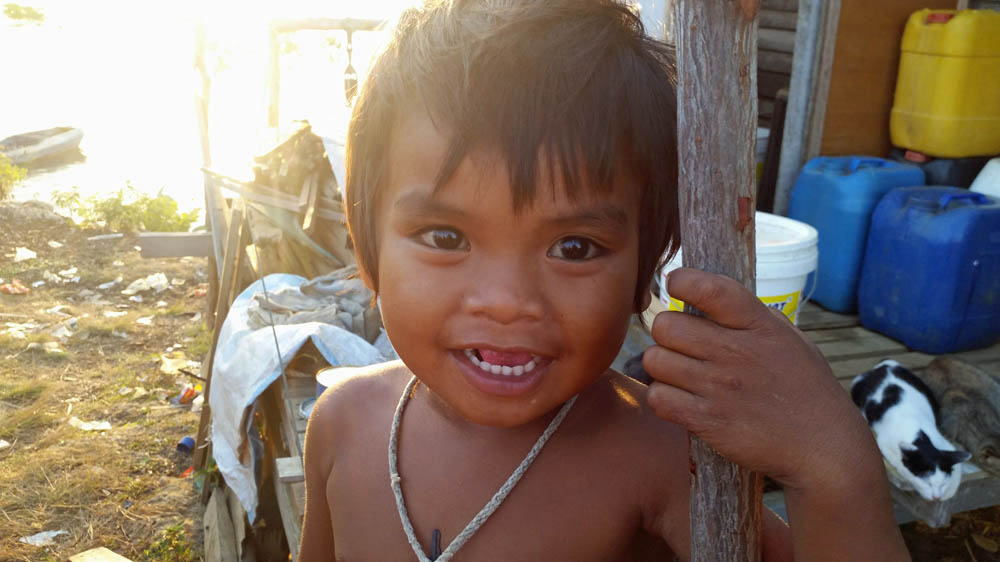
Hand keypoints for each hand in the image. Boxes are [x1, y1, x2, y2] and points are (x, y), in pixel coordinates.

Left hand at [643, 268, 876, 490]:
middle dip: (666, 333)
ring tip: (681, 376)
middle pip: (665, 325)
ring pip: (655, 360)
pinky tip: (681, 401)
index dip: (682, 280)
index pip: (709, 288)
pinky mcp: (707, 420)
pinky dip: (663, 399)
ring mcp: (719, 387)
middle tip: (680, 345)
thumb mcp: (791, 340)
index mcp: (759, 325)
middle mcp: (736, 352)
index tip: (677, 285)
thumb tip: (710, 297)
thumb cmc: (807, 390)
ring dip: (662, 368)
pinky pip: (659, 397)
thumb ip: (752, 317)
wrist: (823, 448)